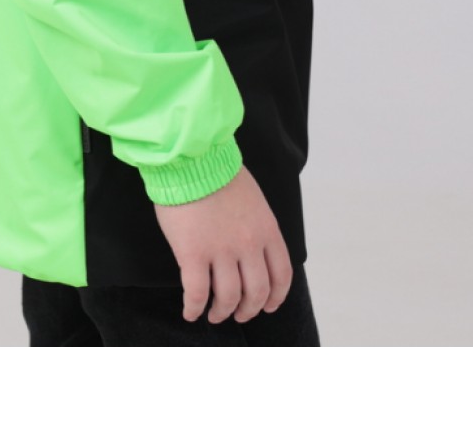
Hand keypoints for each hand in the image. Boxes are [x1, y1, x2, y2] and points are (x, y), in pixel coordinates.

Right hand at [153, 164, 292, 323]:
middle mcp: (249, 245)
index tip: (268, 306)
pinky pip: (197, 292)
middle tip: (239, 314)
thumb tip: (253, 248)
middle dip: (248, 309)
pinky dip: (194, 308)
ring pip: (228, 298)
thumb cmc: (218, 172)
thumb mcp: (253, 198)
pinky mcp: (193, 253)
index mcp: (266, 230)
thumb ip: (257, 225)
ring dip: (221, 312)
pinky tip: (190, 312)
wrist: (191, 158)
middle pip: (256, 292)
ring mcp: (221, 251)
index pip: (281, 275)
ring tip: (214, 315)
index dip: (276, 297)